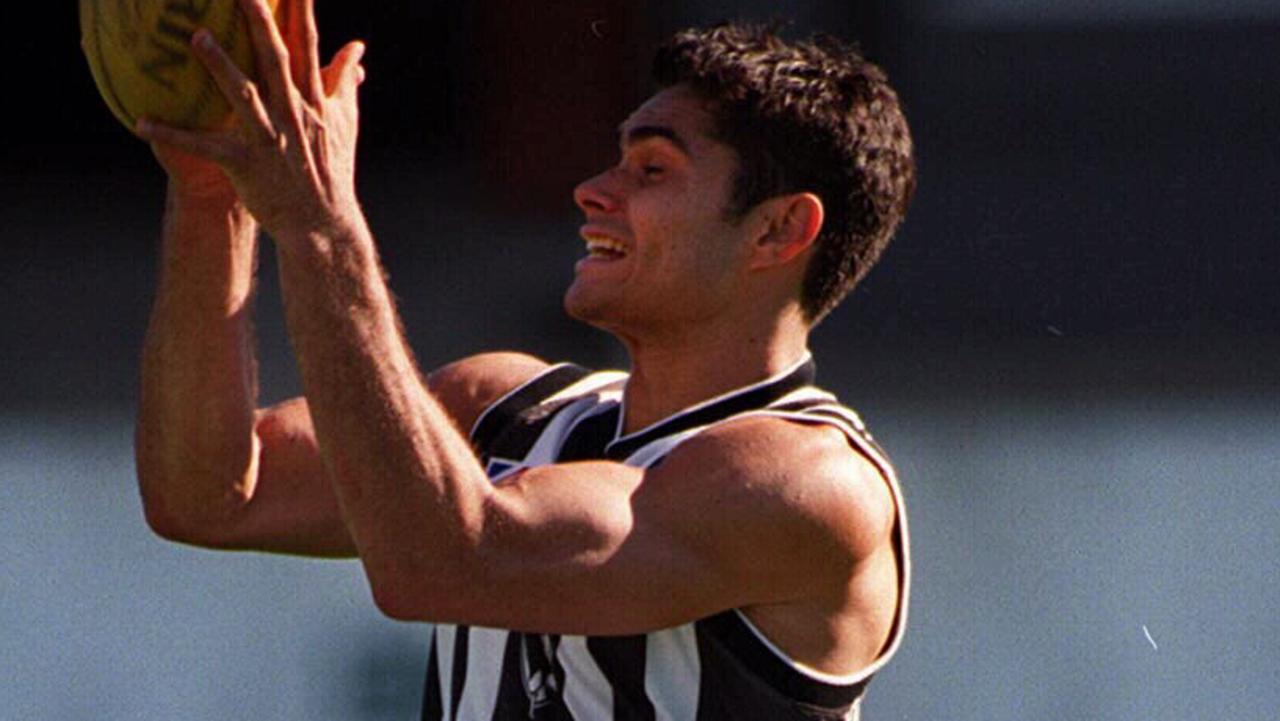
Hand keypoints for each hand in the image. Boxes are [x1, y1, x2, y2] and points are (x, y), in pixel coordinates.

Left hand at [137, 0, 366, 241]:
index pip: (309, 48)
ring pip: (244, 97)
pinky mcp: (246, 165)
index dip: (302, 12)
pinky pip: (206, 147)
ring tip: (198, 37)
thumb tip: (356, 47)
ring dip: (221, 67)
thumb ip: (344, 80)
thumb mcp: (344, 121)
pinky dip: (174, 136)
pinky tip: (142, 123)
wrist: (323, 223)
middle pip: (276, 62)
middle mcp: (293, 114)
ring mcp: (270, 139)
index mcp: (314, 101)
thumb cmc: (332, 169)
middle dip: (261, 25)